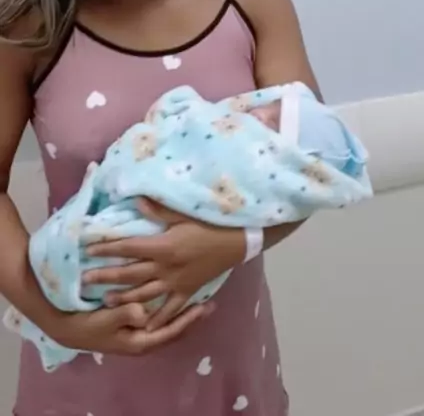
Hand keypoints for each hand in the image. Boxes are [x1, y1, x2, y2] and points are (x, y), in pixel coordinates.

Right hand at [45, 301, 209, 355]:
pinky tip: (175, 299)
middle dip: (191, 318)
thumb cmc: (87, 324)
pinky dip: (168, 310)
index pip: (170, 331)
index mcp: (139, 342)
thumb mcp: (105, 320)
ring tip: (200, 300)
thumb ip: (124, 314)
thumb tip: (143, 312)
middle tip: (210, 304)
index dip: (188, 320)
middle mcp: (142, 340)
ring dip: (182, 313)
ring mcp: (138, 334)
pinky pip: (157, 319)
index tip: (204, 307)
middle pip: (173, 330)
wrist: (67, 329)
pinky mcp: (133, 326)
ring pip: (167, 325)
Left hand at [84, 200, 245, 330]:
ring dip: (124, 298)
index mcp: (163, 246)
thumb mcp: (183, 214)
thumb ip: (158, 209)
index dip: (107, 248)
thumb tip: (135, 200)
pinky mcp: (186, 292)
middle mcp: (165, 268)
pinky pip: (169, 309)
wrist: (236, 242)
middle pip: (130, 273)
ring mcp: (176, 283)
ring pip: (144, 294)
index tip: (88, 249)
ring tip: (105, 301)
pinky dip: (156, 319)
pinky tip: (144, 325)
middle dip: (106, 276)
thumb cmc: (209, 225)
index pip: (128, 247)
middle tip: (85, 280)